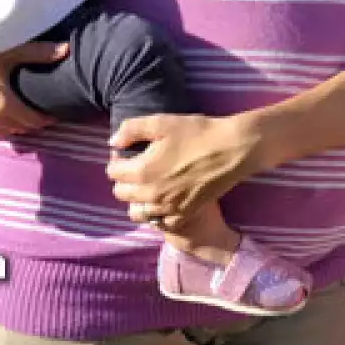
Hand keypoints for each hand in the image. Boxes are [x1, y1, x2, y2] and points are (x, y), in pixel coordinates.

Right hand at [0, 31, 65, 140]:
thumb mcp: (8, 49)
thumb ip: (39, 52)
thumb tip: (66, 50)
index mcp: (2, 105)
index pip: (33, 121)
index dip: (47, 118)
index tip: (56, 112)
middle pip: (18, 129)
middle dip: (31, 123)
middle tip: (40, 111)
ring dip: (12, 127)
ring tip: (21, 114)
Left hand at [106, 113, 268, 234]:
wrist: (232, 149)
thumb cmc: (197, 132)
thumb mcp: (162, 122)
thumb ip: (131, 130)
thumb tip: (114, 142)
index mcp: (142, 171)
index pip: (113, 172)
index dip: (118, 160)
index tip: (127, 153)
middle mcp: (151, 194)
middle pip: (121, 193)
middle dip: (124, 179)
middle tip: (137, 166)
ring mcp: (167, 208)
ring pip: (138, 212)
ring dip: (137, 199)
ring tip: (148, 185)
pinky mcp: (183, 214)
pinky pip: (159, 221)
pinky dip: (156, 213)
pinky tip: (163, 199)